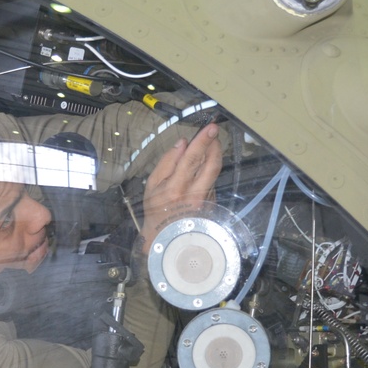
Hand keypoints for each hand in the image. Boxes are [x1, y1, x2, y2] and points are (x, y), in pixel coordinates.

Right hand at [140, 123, 222, 253]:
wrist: (166, 239)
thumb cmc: (156, 211)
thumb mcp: (152, 185)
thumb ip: (167, 162)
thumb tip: (182, 143)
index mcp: (176, 188)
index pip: (193, 159)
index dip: (203, 141)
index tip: (211, 128)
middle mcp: (195, 194)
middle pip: (212, 164)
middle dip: (215, 145)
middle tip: (214, 133)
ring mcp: (207, 200)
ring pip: (213, 172)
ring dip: (211, 157)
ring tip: (205, 148)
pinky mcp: (213, 204)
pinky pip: (211, 182)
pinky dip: (207, 173)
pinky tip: (199, 174)